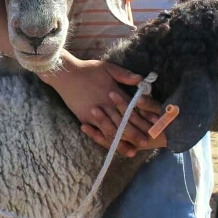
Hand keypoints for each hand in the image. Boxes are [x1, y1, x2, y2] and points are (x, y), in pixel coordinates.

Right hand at [41, 55, 165, 155]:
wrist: (65, 74)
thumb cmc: (87, 69)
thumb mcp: (107, 67)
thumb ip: (124, 75)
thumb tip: (141, 80)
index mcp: (114, 93)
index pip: (132, 108)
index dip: (143, 117)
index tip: (153, 124)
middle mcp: (106, 106)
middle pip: (123, 123)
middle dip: (136, 134)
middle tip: (147, 142)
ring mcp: (95, 114)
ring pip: (111, 131)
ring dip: (122, 142)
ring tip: (132, 151)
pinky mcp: (84, 118)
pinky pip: (96, 132)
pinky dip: (104, 140)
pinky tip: (111, 146)